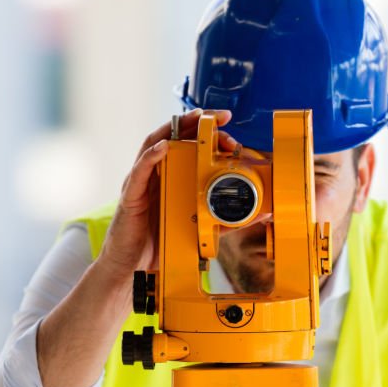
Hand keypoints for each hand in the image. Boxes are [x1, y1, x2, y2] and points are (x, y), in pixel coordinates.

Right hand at [96, 109, 238, 278]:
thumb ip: (224, 219)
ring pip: (155, 144)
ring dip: (175, 128)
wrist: (132, 268)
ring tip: (194, 118)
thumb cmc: (158, 247)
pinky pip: (140, 170)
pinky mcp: (131, 195)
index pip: (188, 146)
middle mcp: (155, 175)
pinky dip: (152, 156)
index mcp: (170, 179)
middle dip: (197, 123)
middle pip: (174, 137)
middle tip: (221, 120)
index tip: (228, 127)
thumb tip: (256, 214)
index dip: (208, 132)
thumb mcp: (198, 229)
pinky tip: (164, 147)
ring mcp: (141, 182)